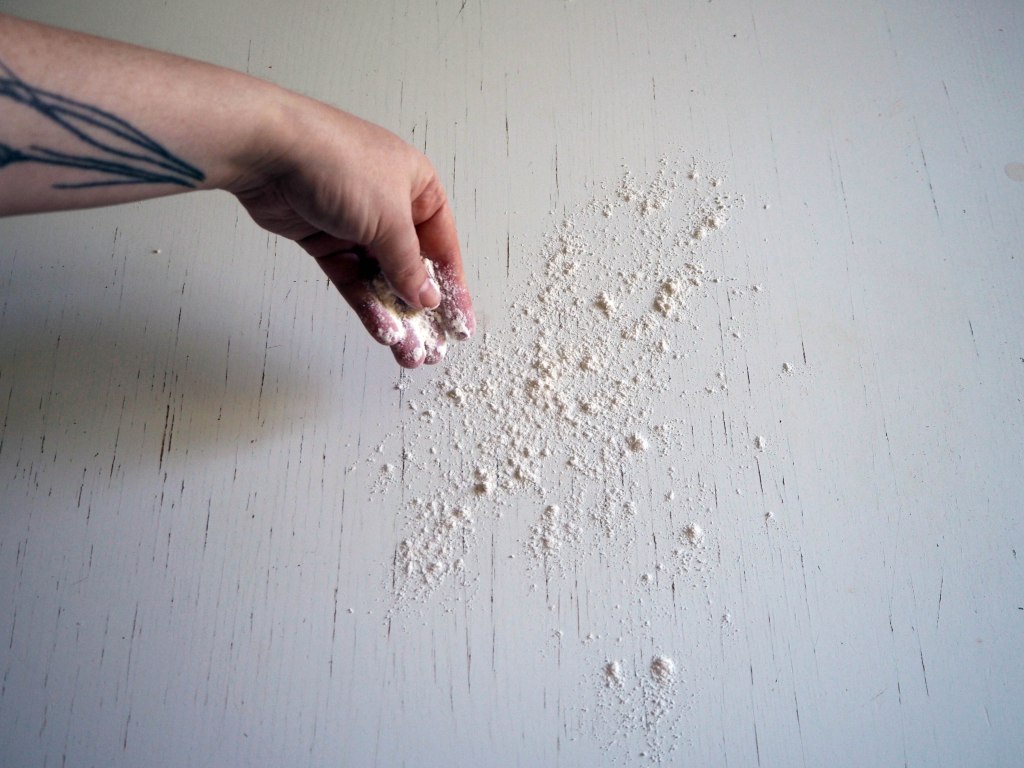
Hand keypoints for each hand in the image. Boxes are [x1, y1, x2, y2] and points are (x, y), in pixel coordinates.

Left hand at [227, 96, 474, 366]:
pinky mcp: (324, 240)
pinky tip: (381, 330)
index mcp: (417, 187)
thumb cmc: (336, 163)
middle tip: (431, 348)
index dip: (452, 288)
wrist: (268, 150)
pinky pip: (352, 279)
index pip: (443, 247)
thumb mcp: (388, 218)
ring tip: (407, 352)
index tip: (459, 324)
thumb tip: (427, 298)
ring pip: (381, 279)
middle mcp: (390, 205)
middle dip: (421, 311)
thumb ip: (408, 265)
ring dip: (394, 315)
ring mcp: (355, 224)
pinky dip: (366, 305)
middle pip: (412, 268)